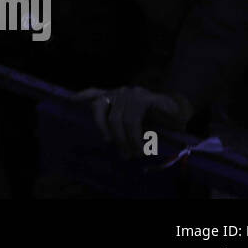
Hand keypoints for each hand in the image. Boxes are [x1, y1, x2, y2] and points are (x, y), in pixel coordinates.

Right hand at [76, 86, 193, 158]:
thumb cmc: (172, 114)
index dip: (134, 138)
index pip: (132, 120)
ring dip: (102, 125)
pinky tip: (72, 100)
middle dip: (121, 139)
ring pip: (100, 107)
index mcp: (142, 98)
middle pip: (116, 118)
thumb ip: (169, 118)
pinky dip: (82, 96)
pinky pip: (93, 92)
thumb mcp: (175, 116)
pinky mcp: (110, 93)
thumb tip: (162, 122)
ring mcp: (116, 92)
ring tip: (108, 140)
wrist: (173, 102)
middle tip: (127, 155)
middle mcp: (126, 93)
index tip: (139, 154)